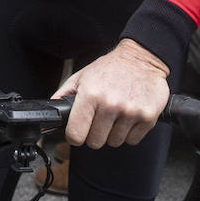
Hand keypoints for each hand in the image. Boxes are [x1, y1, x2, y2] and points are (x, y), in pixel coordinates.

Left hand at [55, 39, 169, 147]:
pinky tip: (129, 115)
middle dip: (96, 133)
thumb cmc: (111, 68)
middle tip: (101, 118)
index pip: (76, 135)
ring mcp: (130, 111)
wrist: (142, 58)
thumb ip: (64, 94)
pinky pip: (133, 140)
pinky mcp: (147, 116)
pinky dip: (130, 132)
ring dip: (114, 132)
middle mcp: (110, 104)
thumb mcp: (82, 76)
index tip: (79, 130)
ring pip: (114, 142)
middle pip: (95, 142)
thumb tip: (51, 112)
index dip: (75, 135)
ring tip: (117, 114)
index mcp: (91, 94)